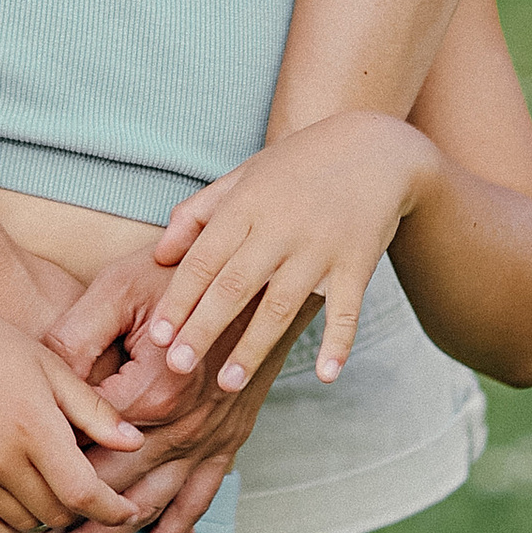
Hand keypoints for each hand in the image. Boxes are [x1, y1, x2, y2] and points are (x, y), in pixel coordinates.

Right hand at [0, 297, 144, 532]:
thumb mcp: (49, 363)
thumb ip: (93, 409)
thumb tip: (138, 443)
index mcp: (34, 425)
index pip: (84, 489)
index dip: (114, 510)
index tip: (133, 513)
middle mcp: (2, 459)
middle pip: (59, 515)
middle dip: (90, 528)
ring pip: (27, 529)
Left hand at [27, 252, 301, 532]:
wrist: (260, 273)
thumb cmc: (180, 270)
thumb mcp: (118, 288)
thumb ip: (77, 336)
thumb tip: (39, 378)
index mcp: (153, 389)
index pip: (93, 451)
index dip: (55, 484)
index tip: (20, 516)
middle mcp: (184, 424)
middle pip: (121, 491)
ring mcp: (210, 437)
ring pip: (158, 506)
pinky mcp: (229, 440)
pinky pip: (201, 498)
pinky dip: (175, 532)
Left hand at [141, 114, 433, 391]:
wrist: (374, 148)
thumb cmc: (298, 165)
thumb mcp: (244, 175)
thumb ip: (198, 213)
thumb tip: (159, 255)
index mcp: (247, 204)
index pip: (204, 258)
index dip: (179, 298)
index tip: (158, 335)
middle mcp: (280, 227)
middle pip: (234, 285)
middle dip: (203, 328)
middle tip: (176, 367)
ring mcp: (320, 246)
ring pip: (281, 304)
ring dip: (253, 347)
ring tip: (226, 384)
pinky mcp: (357, 262)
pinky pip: (346, 308)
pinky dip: (338, 341)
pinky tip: (326, 374)